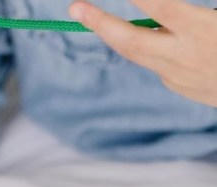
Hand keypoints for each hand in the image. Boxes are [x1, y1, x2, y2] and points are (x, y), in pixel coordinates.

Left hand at [70, 0, 216, 106]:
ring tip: (90, 15)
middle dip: (100, 23)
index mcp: (204, 32)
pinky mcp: (179, 87)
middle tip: (74, 7)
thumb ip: (190, 10)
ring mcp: (179, 76)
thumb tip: (159, 5)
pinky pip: (157, 62)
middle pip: (132, 40)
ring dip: (113, 33)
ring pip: (137, 53)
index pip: (162, 8)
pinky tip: (160, 37)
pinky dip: (150, 46)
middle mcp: (186, 56)